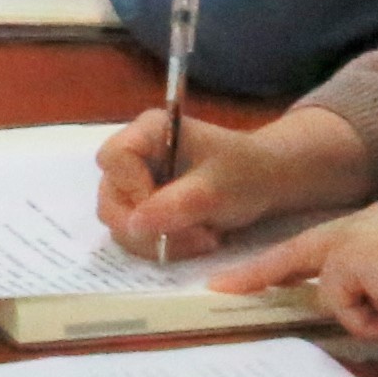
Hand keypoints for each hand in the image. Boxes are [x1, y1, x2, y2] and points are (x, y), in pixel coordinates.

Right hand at [100, 103, 368, 259]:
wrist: (268, 183)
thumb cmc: (245, 173)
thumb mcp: (217, 188)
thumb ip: (176, 204)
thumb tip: (133, 225)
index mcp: (149, 130)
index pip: (114, 158)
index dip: (131, 188)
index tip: (166, 210)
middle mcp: (134, 155)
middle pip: (110, 196)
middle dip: (148, 227)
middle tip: (194, 238)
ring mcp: (134, 183)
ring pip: (119, 222)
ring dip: (158, 241)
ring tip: (202, 239)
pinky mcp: (142, 207)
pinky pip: (134, 235)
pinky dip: (162, 246)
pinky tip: (195, 241)